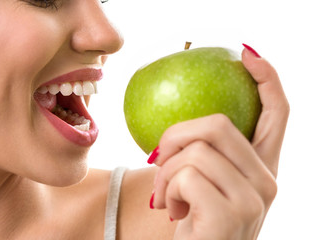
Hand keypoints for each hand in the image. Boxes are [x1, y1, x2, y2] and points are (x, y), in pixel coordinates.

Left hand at [150, 45, 288, 239]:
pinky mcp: (231, 215)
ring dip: (165, 172)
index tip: (246, 55)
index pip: (277, 113)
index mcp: (262, 168)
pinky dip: (166, 190)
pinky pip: (185, 175)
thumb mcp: (199, 183)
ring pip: (196, 150)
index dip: (267, 79)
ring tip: (167, 196)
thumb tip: (178, 126)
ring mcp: (254, 198)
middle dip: (176, 135)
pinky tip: (171, 211)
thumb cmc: (191, 219)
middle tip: (159, 158)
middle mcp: (268, 180)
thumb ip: (202, 153)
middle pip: (219, 123)